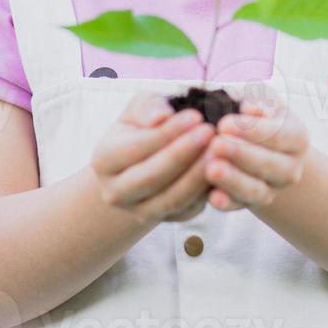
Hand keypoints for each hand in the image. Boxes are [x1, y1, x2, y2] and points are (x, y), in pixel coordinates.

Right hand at [90, 93, 214, 225]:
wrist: (144, 162)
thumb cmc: (142, 127)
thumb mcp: (139, 108)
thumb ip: (148, 107)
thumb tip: (162, 116)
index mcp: (104, 160)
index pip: (136, 148)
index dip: (167, 133)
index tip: (195, 116)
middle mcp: (116, 192)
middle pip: (152, 177)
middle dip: (183, 154)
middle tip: (211, 132)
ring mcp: (140, 211)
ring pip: (172, 199)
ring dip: (198, 175)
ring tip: (219, 150)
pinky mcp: (168, 220)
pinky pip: (189, 209)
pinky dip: (207, 191)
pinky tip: (222, 169)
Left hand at [205, 92, 308, 211]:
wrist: (263, 148)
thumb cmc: (260, 117)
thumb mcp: (265, 102)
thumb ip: (260, 101)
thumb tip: (249, 108)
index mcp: (296, 138)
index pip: (277, 135)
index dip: (252, 131)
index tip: (225, 123)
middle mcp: (290, 168)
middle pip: (268, 164)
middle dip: (240, 154)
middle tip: (216, 144)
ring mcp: (272, 189)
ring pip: (255, 189)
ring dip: (233, 180)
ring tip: (211, 169)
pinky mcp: (251, 203)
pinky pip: (239, 205)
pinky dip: (226, 203)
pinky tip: (212, 197)